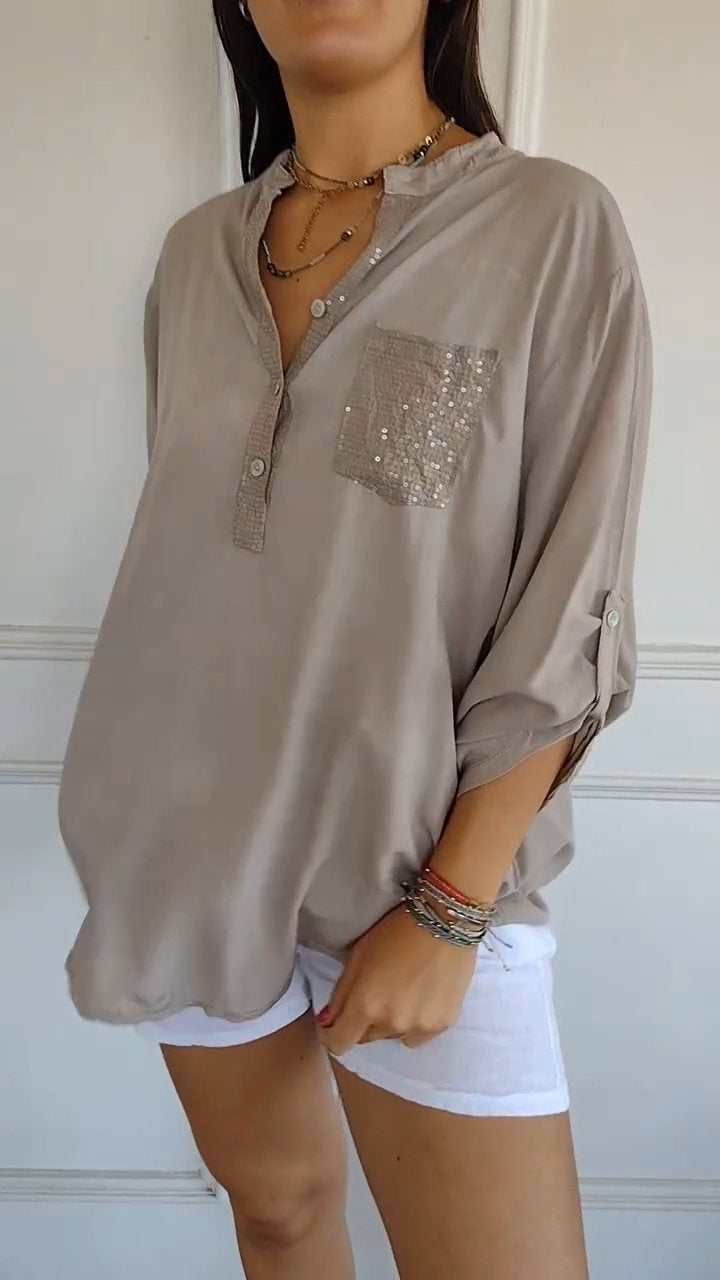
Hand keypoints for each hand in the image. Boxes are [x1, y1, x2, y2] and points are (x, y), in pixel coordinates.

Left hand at [314, 904, 476, 1054]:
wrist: (445, 922)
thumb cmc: (396, 932)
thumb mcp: (358, 956)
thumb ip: (341, 993)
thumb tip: (327, 1021)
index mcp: (365, 1005)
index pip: (338, 1043)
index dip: (330, 1034)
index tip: (332, 1023)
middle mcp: (391, 1023)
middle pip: (365, 1038)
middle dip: (362, 1023)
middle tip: (373, 995)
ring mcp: (418, 1026)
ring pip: (392, 1036)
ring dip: (389, 1022)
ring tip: (400, 992)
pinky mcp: (442, 1025)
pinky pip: (417, 1036)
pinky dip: (413, 1024)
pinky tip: (419, 998)